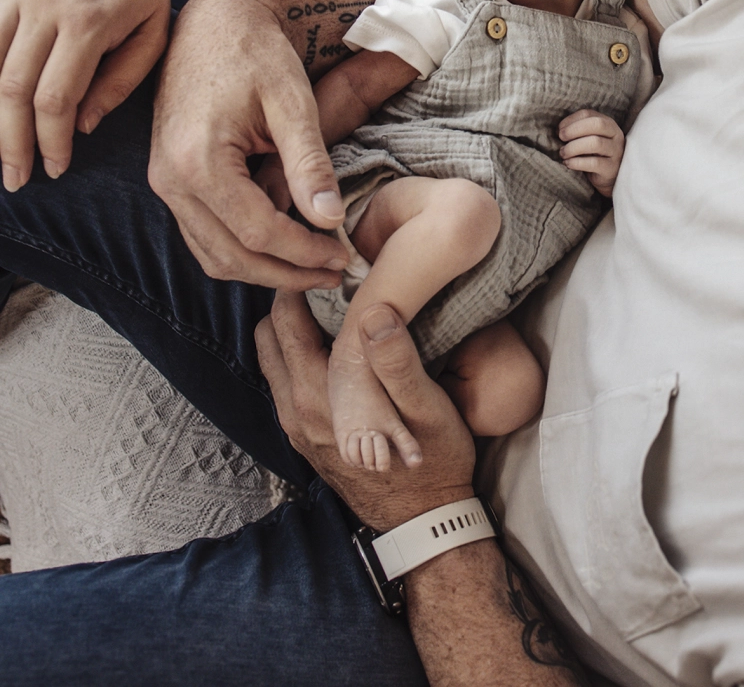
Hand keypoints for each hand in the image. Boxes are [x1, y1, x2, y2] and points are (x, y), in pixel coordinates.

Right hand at [0, 0, 171, 190]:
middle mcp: (45, 2)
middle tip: (15, 178)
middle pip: (11, 88)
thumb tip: (81, 126)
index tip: (53, 169)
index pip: (56, 97)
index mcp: (90, 19)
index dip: (49, 142)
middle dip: (10, 142)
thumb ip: (122, 80)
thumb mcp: (155, 30)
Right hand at [148, 0, 350, 290]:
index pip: (257, 232)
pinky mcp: (170, 179)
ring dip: (263, 271)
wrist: (213, 20)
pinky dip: (241, 251)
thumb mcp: (291, 99)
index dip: (304, 252)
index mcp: (198, 160)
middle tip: (334, 274)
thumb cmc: (255, 51)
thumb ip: (309, 161)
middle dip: (286, 274)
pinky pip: (203, 236)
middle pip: (230, 256)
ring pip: (212, 256)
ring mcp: (164, 183)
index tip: (343, 257)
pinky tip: (282, 247)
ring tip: (314, 267)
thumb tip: (331, 219)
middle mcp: (170, 180)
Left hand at [256, 291, 475, 530]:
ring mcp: (298, 426)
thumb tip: (373, 312)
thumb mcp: (427, 408)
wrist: (427, 520)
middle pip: (270, 337)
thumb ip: (396, 361)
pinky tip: (335, 341)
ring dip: (293, 326)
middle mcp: (298, 411)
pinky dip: (298, 351)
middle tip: (329, 277)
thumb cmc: (434, 460)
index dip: (302, 284)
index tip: (330, 263)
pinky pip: (286, 379)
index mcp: (320, 397)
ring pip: (274, 358)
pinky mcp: (306, 435)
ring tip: (333, 302)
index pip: (285, 323)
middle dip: (291, 301)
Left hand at [558, 109, 623, 193]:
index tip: (559, 129)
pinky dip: (577, 162)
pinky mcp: (611, 169)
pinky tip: (568, 163)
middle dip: (574, 130)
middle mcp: (615, 135)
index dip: (571, 120)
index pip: (588, 114)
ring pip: (595, 143)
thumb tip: (559, 131)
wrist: (609, 177)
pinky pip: (594, 163)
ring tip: (563, 153)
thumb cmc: (595, 154)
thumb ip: (578, 130)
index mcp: (608, 123)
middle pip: (597, 124)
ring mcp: (615, 152)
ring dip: (574, 147)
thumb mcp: (589, 138)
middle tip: (561, 138)